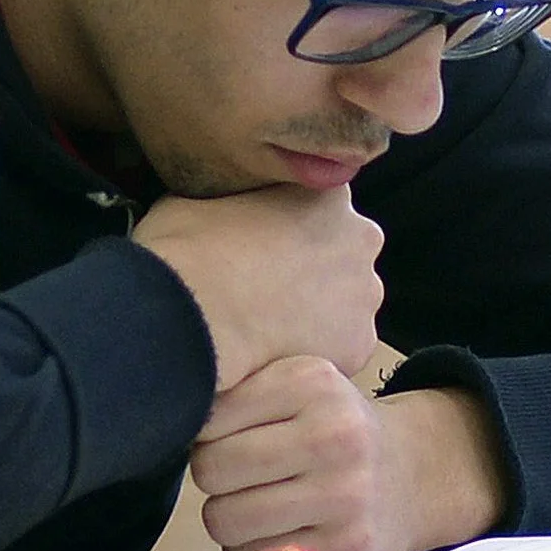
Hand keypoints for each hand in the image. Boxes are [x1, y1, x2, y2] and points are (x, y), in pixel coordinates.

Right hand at [131, 185, 386, 384]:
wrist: (191, 315)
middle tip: (268, 289)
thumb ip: (233, 197)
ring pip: (347, 304)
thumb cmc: (186, 251)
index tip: (264, 248)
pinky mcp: (358, 343)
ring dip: (318, 313)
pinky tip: (279, 355)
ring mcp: (364, 293)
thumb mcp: (198, 196)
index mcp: (327, 195)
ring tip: (269, 326)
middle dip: (313, 271)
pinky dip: (317, 353)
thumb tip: (222, 206)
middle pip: (344, 255)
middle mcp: (359, 239)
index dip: (290, 230)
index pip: (321, 209)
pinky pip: (340, 348)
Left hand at [190, 358, 510, 550]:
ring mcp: (344, 494)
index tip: (233, 435)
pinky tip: (281, 531)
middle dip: (216, 477)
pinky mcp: (347, 547)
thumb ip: (237, 392)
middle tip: (242, 475)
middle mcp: (334, 434)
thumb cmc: (331, 430)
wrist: (414, 475)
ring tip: (260, 503)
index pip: (208, 416)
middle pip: (211, 468)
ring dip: (229, 517)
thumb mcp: (298, 386)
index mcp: (313, 382)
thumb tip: (159, 421)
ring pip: (223, 519)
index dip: (207, 432)